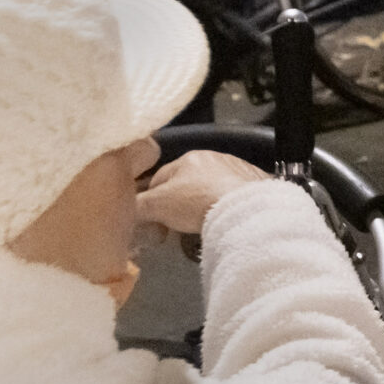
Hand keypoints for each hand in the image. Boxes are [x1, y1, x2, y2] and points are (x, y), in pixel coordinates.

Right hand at [134, 151, 270, 236]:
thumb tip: (126, 211)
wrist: (244, 210)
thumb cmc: (198, 202)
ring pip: (211, 189)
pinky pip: (233, 196)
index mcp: (189, 157)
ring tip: (200, 225)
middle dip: (178, 203)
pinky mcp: (257, 185)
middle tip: (174, 226)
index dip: (151, 200)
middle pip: (187, 183)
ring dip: (203, 204)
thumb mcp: (157, 205)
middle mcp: (215, 158)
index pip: (160, 178)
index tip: (151, 220)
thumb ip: (137, 206)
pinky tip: (223, 220)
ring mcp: (238, 170)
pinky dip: (226, 207)